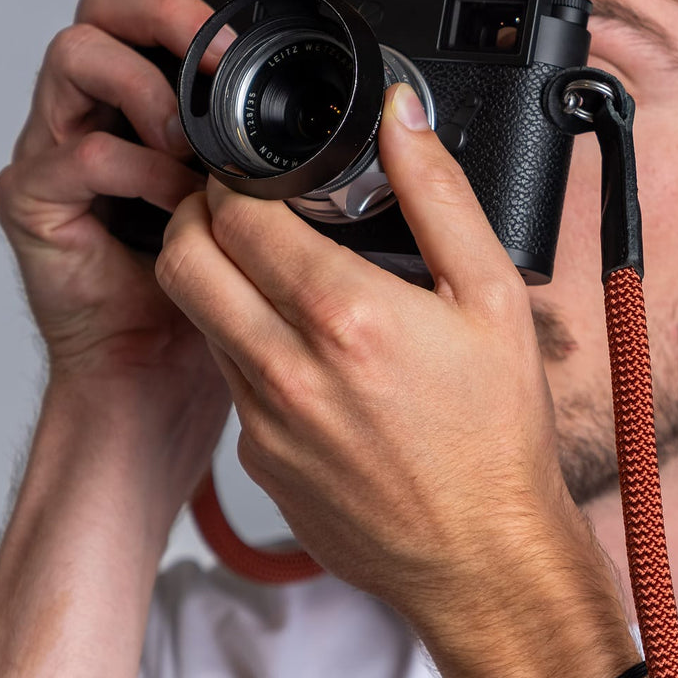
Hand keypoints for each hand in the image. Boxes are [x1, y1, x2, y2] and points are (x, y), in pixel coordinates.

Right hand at [0, 0, 251, 427]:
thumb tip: (381, 107)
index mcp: (160, 78)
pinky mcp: (35, 195)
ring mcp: (60, 139)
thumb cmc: (220, 282)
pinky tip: (172, 197)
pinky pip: (71, 153)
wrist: (162, 370)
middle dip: (169, 9)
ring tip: (193, 135)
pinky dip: (128, 166)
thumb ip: (286, 140)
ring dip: (143, 84)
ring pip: (75, 56)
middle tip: (219, 51)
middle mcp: (104, 96)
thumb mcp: (269, 196)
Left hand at [153, 83, 612, 640]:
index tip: (253, 172)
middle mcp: (287, 370)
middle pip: (182, 260)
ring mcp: (263, 423)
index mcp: (344, 316)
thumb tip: (399, 119)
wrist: (482, 558)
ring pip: (200, 321)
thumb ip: (437, 194)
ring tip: (274, 275)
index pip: (236, 216)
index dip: (233, 179)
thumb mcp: (492, 297)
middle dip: (194, 216)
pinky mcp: (258, 464)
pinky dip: (250, 351)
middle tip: (235, 208)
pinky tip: (306, 356)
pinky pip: (232, 384)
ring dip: (219, 284)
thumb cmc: (495, 436)